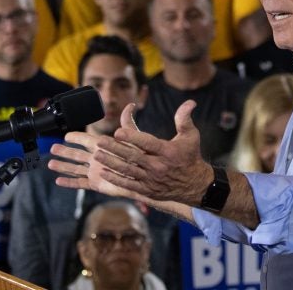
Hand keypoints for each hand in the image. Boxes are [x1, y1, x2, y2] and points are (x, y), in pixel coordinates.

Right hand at [48, 127, 146, 200]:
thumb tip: (131, 105)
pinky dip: (69, 182)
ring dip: (63, 166)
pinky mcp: (97, 184)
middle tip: (52, 148)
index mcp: (104, 147)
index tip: (67, 135)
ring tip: (50, 164)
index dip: (77, 137)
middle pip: (76, 154)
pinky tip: (59, 181)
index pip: (87, 140)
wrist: (144, 178)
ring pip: (75, 168)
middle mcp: (98, 159)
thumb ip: (128, 124)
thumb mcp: (133, 139)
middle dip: (64, 152)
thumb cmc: (141, 158)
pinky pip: (80, 183)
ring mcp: (96, 172)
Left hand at [94, 100, 211, 206]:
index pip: (148, 143)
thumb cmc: (190, 156)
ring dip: (111, 163)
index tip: (118, 131)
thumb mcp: (191, 136)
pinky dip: (116, 180)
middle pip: (133, 156)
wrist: (195, 185)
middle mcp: (158, 166)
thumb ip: (185, 119)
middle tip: (99, 141)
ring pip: (128, 171)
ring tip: (96, 155)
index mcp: (167, 151)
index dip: (133, 137)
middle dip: (115, 149)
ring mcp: (152, 179)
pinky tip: (103, 173)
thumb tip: (190, 102)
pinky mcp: (148, 190)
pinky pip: (129, 185)